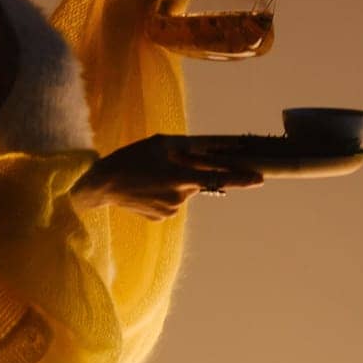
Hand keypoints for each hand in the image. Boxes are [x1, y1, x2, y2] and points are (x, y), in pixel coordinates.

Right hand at [72, 133, 263, 220]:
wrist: (103, 185)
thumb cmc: (131, 158)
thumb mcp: (161, 144)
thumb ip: (190, 148)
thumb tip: (216, 149)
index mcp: (179, 176)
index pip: (218, 178)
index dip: (241, 179)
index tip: (260, 179)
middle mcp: (179, 197)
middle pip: (197, 182)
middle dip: (190, 172)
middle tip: (165, 165)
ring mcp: (171, 210)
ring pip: (184, 192)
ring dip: (176, 182)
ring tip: (151, 177)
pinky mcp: (163, 218)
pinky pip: (173, 201)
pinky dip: (165, 193)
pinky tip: (148, 188)